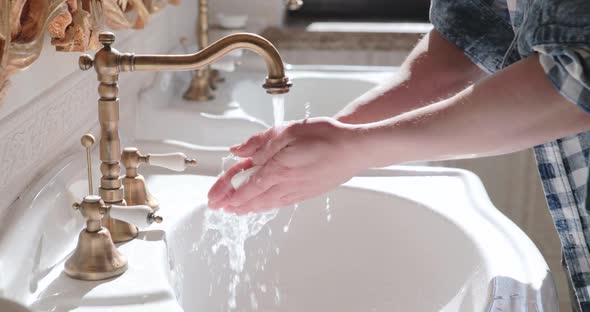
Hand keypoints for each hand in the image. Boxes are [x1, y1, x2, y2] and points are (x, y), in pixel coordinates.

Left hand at [207, 117, 364, 213]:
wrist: (355, 150)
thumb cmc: (326, 137)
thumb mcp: (288, 131)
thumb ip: (261, 143)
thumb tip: (239, 151)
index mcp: (278, 169)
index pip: (245, 185)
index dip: (227, 192)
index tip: (215, 198)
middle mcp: (286, 185)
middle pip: (253, 198)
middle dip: (233, 203)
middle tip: (219, 207)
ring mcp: (298, 191)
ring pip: (267, 203)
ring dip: (249, 208)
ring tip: (236, 210)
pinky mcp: (308, 192)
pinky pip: (281, 203)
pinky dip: (266, 206)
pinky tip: (264, 205)